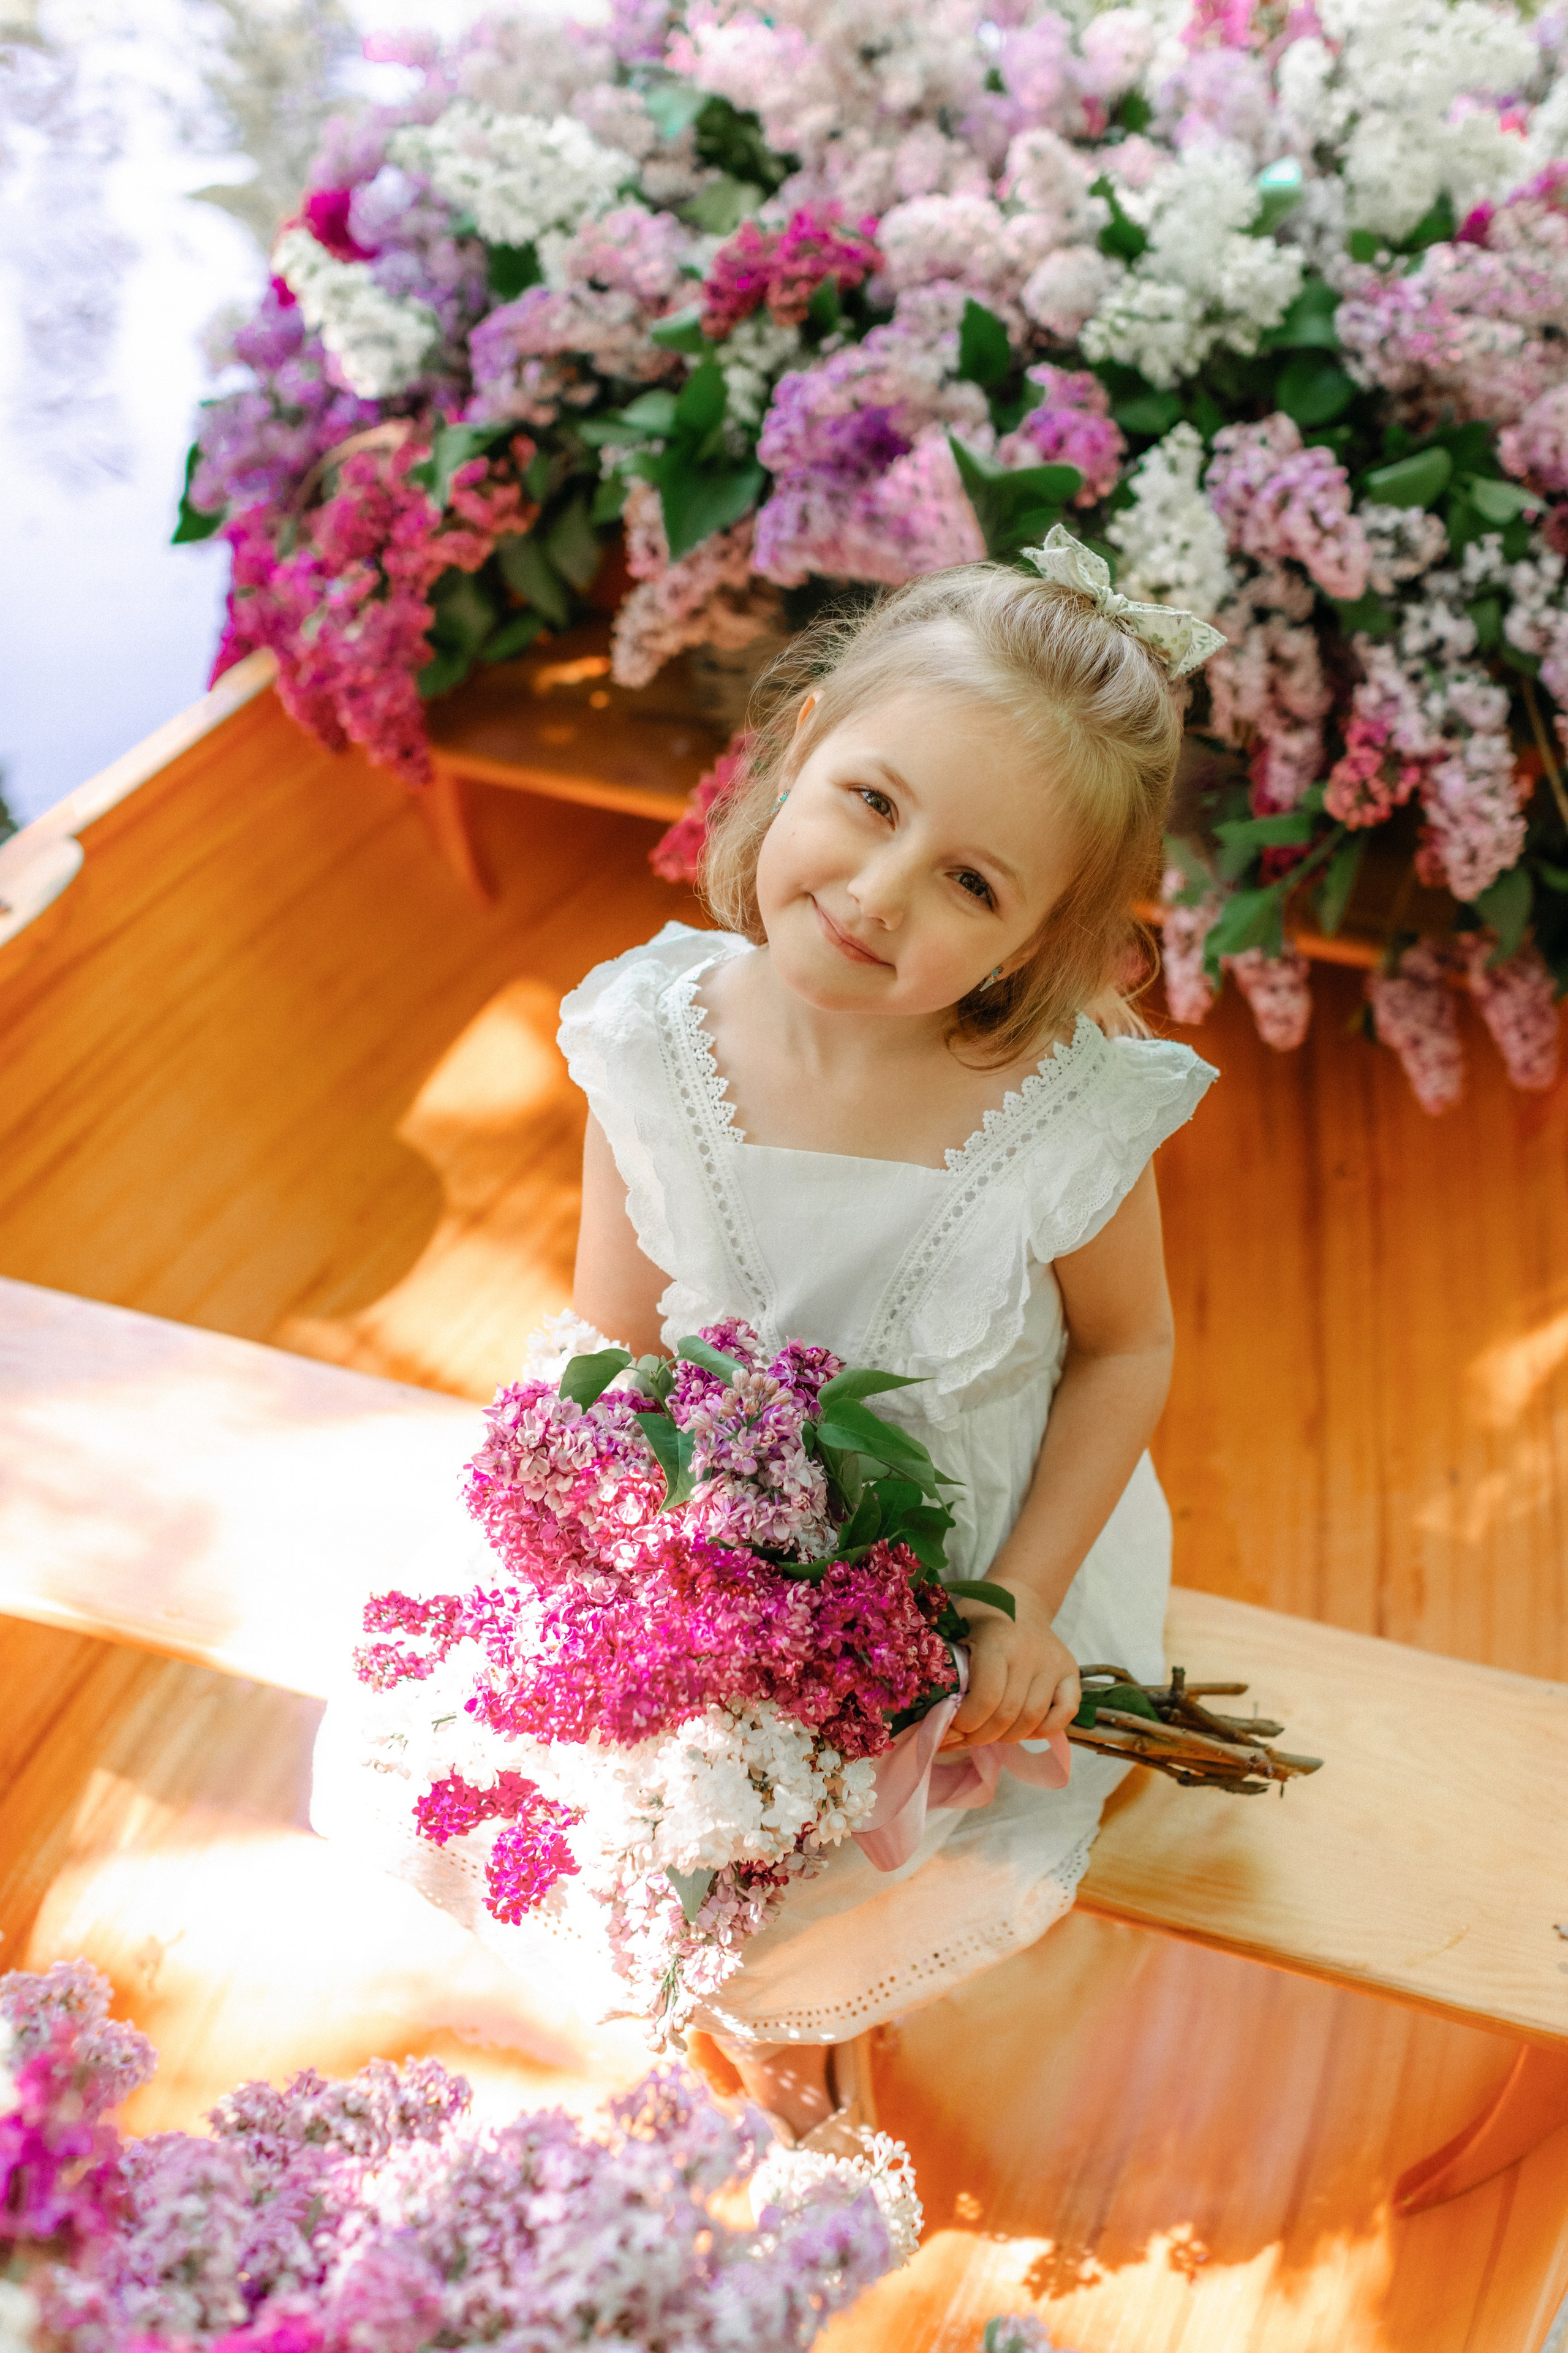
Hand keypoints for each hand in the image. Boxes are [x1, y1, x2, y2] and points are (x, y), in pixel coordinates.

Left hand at [943, 1584, 1080, 1749]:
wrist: (1019, 1599)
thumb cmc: (977, 1618)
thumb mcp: (951, 1632)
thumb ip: (940, 1670)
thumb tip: (922, 1720)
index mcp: (997, 1641)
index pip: (986, 1700)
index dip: (964, 1724)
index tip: (948, 1726)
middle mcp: (1031, 1652)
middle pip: (1007, 1716)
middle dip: (980, 1736)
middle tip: (963, 1736)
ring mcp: (1054, 1663)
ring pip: (1032, 1721)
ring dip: (1005, 1737)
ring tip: (986, 1732)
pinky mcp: (1071, 1671)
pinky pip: (1064, 1714)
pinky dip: (1042, 1730)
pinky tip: (1020, 1727)